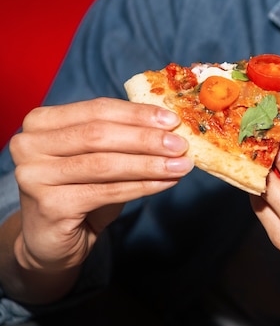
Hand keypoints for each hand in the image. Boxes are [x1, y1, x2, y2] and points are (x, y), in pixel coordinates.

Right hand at [9, 98, 192, 273]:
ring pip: (104, 164)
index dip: (137, 114)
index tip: (172, 120)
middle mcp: (30, 144)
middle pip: (99, 135)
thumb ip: (124, 137)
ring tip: (181, 165)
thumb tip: (171, 127)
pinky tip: (165, 183)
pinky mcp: (49, 205)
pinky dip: (141, 186)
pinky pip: (106, 192)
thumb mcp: (99, 156)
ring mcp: (34, 175)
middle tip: (181, 144)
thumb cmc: (80, 190)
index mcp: (42, 121)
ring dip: (149, 164)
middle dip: (146, 139)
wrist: (52, 240)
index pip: (97, 109)